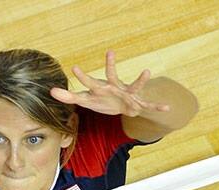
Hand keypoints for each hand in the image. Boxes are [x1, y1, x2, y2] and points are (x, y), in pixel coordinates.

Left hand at [50, 50, 169, 116]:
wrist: (122, 105)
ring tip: (147, 71)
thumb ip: (68, 96)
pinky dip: (157, 106)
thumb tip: (51, 91)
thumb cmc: (101, 100)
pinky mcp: (137, 102)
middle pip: (110, 76)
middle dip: (110, 65)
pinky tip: (167, 107)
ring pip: (133, 86)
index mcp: (99, 88)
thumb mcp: (84, 100)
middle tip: (110, 52)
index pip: (88, 82)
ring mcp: (126, 93)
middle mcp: (113, 87)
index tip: (74, 68)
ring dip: (139, 79)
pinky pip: (148, 104)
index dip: (81, 76)